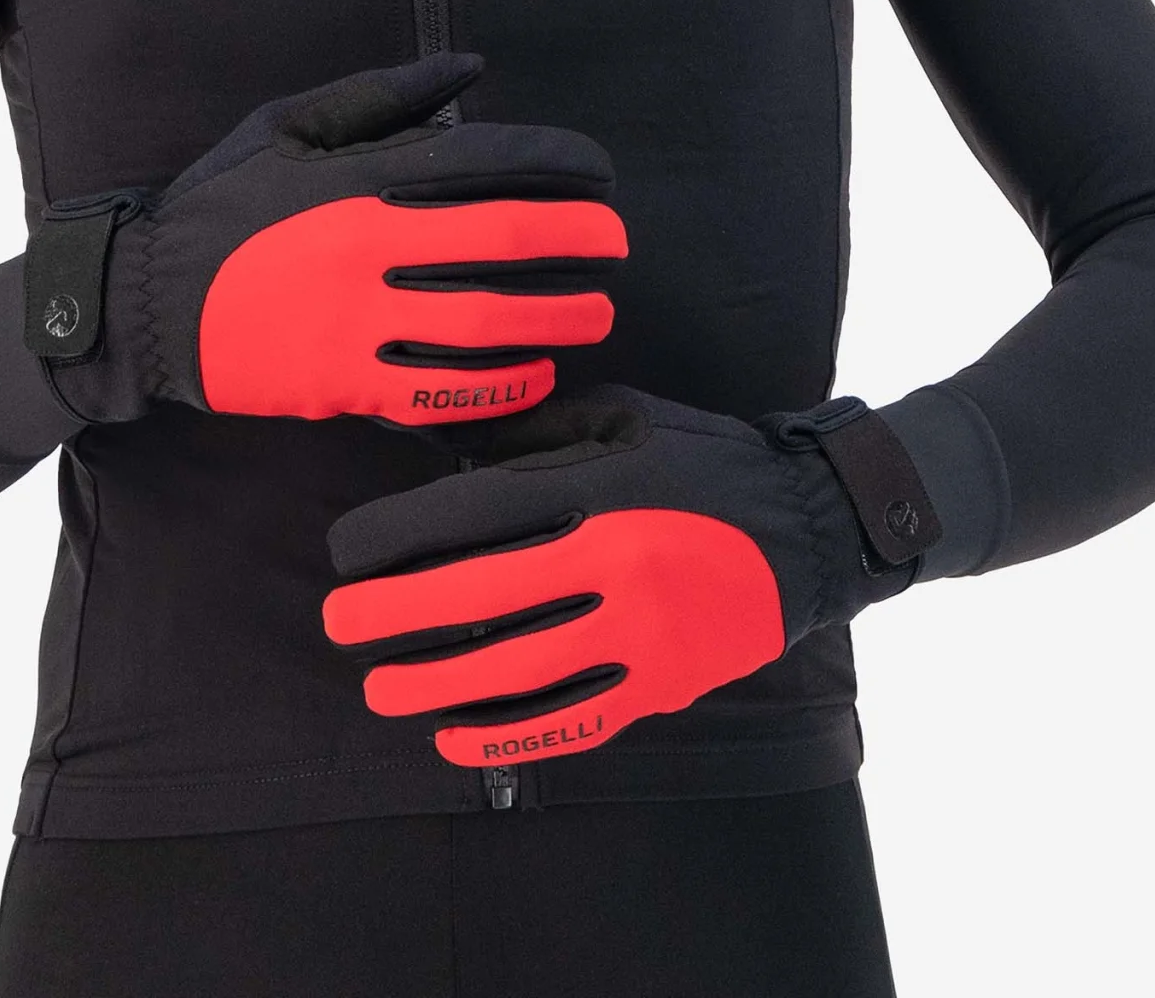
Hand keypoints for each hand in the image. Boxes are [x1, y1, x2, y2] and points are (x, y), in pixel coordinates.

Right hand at [24, 54, 626, 426]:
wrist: (143, 302)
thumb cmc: (220, 204)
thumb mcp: (287, 127)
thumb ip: (383, 98)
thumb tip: (473, 71)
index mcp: (356, 177)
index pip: (484, 163)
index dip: (557, 166)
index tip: (601, 174)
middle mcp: (365, 248)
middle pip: (499, 245)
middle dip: (574, 241)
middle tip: (619, 243)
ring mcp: (356, 323)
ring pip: (482, 325)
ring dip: (554, 318)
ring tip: (598, 312)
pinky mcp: (344, 384)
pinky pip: (440, 391)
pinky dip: (498, 386)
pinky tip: (536, 374)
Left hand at [320, 385, 936, 768]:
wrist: (815, 525)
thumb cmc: (710, 459)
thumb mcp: (627, 419)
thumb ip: (541, 437)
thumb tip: (454, 456)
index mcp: (601, 489)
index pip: (473, 514)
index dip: (397, 535)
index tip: (344, 552)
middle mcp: (614, 563)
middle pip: (480, 600)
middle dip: (397, 616)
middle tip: (340, 625)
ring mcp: (640, 633)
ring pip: (518, 672)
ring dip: (438, 686)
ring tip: (382, 690)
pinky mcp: (662, 682)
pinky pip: (572, 720)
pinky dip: (509, 734)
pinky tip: (457, 735)